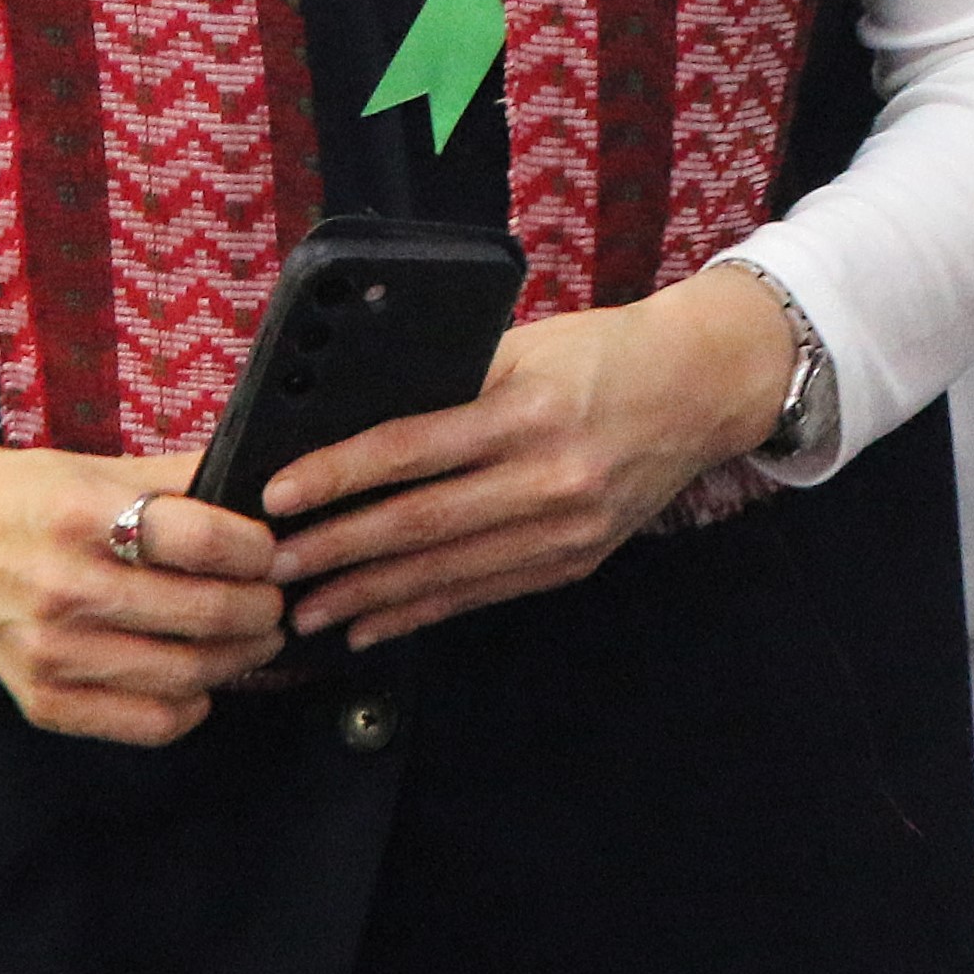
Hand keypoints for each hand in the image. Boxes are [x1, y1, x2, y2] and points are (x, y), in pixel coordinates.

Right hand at [0, 408, 283, 743]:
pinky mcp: (42, 699)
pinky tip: (201, 680)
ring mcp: (50, 653)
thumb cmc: (31, 498)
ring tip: (255, 636)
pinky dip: (191, 705)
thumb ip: (181, 478)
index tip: (270, 550)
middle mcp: (63, 589)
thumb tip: (268, 491)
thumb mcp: (101, 468)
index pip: (203, 541)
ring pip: (186, 673)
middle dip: (263, 608)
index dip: (257, 549)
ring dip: (240, 658)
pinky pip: (146, 723)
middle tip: (275, 598)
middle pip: (205, 613)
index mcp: (81, 516)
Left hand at [262, 264, 793, 645]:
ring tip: (306, 611)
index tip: (278, 496)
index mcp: (529, 411)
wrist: (701, 390)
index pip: (411, 449)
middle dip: (337, 550)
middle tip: (272, 568)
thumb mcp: (526, 347)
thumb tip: (352, 422)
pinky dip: (420, 612)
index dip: (338, 476)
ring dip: (367, 597)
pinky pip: (481, 594)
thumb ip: (453, 385)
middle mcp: (549, 478)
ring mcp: (565, 530)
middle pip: (419, 523)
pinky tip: (370, 626)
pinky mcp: (573, 562)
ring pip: (446, 572)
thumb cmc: (603, 354)